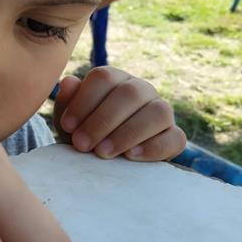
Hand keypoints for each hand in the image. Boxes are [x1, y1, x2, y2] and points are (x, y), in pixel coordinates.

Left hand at [53, 67, 185, 160]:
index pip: (104, 77)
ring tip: (103, 152)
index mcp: (115, 80)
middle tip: (82, 145)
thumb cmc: (85, 136)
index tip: (67, 126)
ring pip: (157, 113)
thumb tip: (69, 82)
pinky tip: (130, 157)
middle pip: (129, 94)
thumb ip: (67, 103)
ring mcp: (161, 112)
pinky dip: (153, 148)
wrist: (104, 164)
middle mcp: (141, 90)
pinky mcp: (174, 137)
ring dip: (128, 133)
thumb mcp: (70, 123)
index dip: (84, 101)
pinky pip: (174, 138)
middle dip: (102, 121)